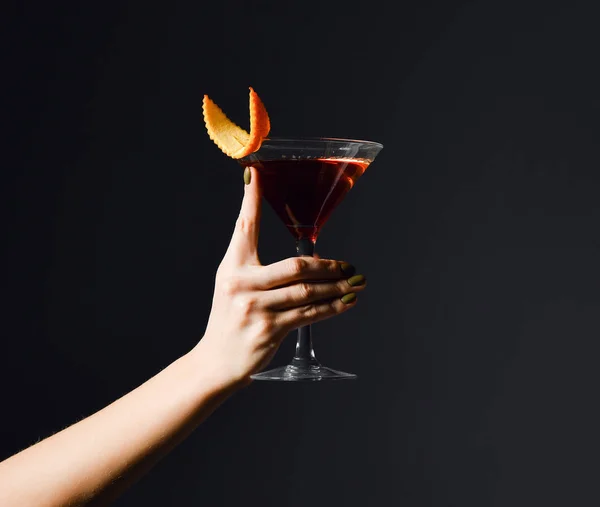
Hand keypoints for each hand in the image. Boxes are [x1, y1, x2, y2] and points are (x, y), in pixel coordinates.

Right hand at [193, 167, 365, 385]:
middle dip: (329, 265)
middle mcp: (241, 284)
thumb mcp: (232, 283)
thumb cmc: (230, 317)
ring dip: (337, 288)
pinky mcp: (268, 330)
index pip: (245, 226)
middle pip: (296, 266)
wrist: (217, 359)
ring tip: (355, 283)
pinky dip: (331, 308)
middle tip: (350, 266)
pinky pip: (308, 315)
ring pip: (307, 292)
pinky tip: (345, 302)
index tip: (258, 174)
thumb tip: (295, 250)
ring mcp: (255, 308)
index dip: (252, 199)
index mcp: (232, 267)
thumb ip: (253, 262)